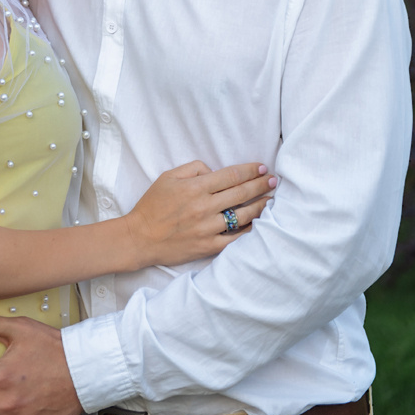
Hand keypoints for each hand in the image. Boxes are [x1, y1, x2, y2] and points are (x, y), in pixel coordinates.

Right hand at [126, 160, 275, 267]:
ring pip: (243, 215)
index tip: (262, 168)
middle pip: (241, 193)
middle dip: (261, 185)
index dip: (250, 171)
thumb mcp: (168, 177)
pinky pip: (235, 238)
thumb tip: (214, 171)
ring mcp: (208, 228)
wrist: (141, 237)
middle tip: (274, 180)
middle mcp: (205, 207)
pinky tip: (259, 224)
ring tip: (271, 199)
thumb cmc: (153, 205)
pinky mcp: (208, 246)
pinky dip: (250, 230)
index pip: (231, 176)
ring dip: (260, 206)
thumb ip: (193, 169)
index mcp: (195, 187)